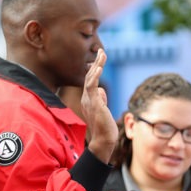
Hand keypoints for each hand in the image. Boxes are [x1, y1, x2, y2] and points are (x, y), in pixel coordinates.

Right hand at [81, 49, 117, 163]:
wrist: (103, 140)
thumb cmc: (104, 127)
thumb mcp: (103, 110)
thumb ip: (101, 99)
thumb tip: (102, 90)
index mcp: (88, 100)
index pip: (90, 81)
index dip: (94, 69)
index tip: (99, 59)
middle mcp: (86, 98)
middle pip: (89, 76)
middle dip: (96, 62)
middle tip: (101, 51)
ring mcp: (89, 100)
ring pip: (90, 78)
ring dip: (97, 65)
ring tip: (102, 54)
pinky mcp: (94, 103)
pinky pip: (92, 86)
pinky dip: (95, 75)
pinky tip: (100, 66)